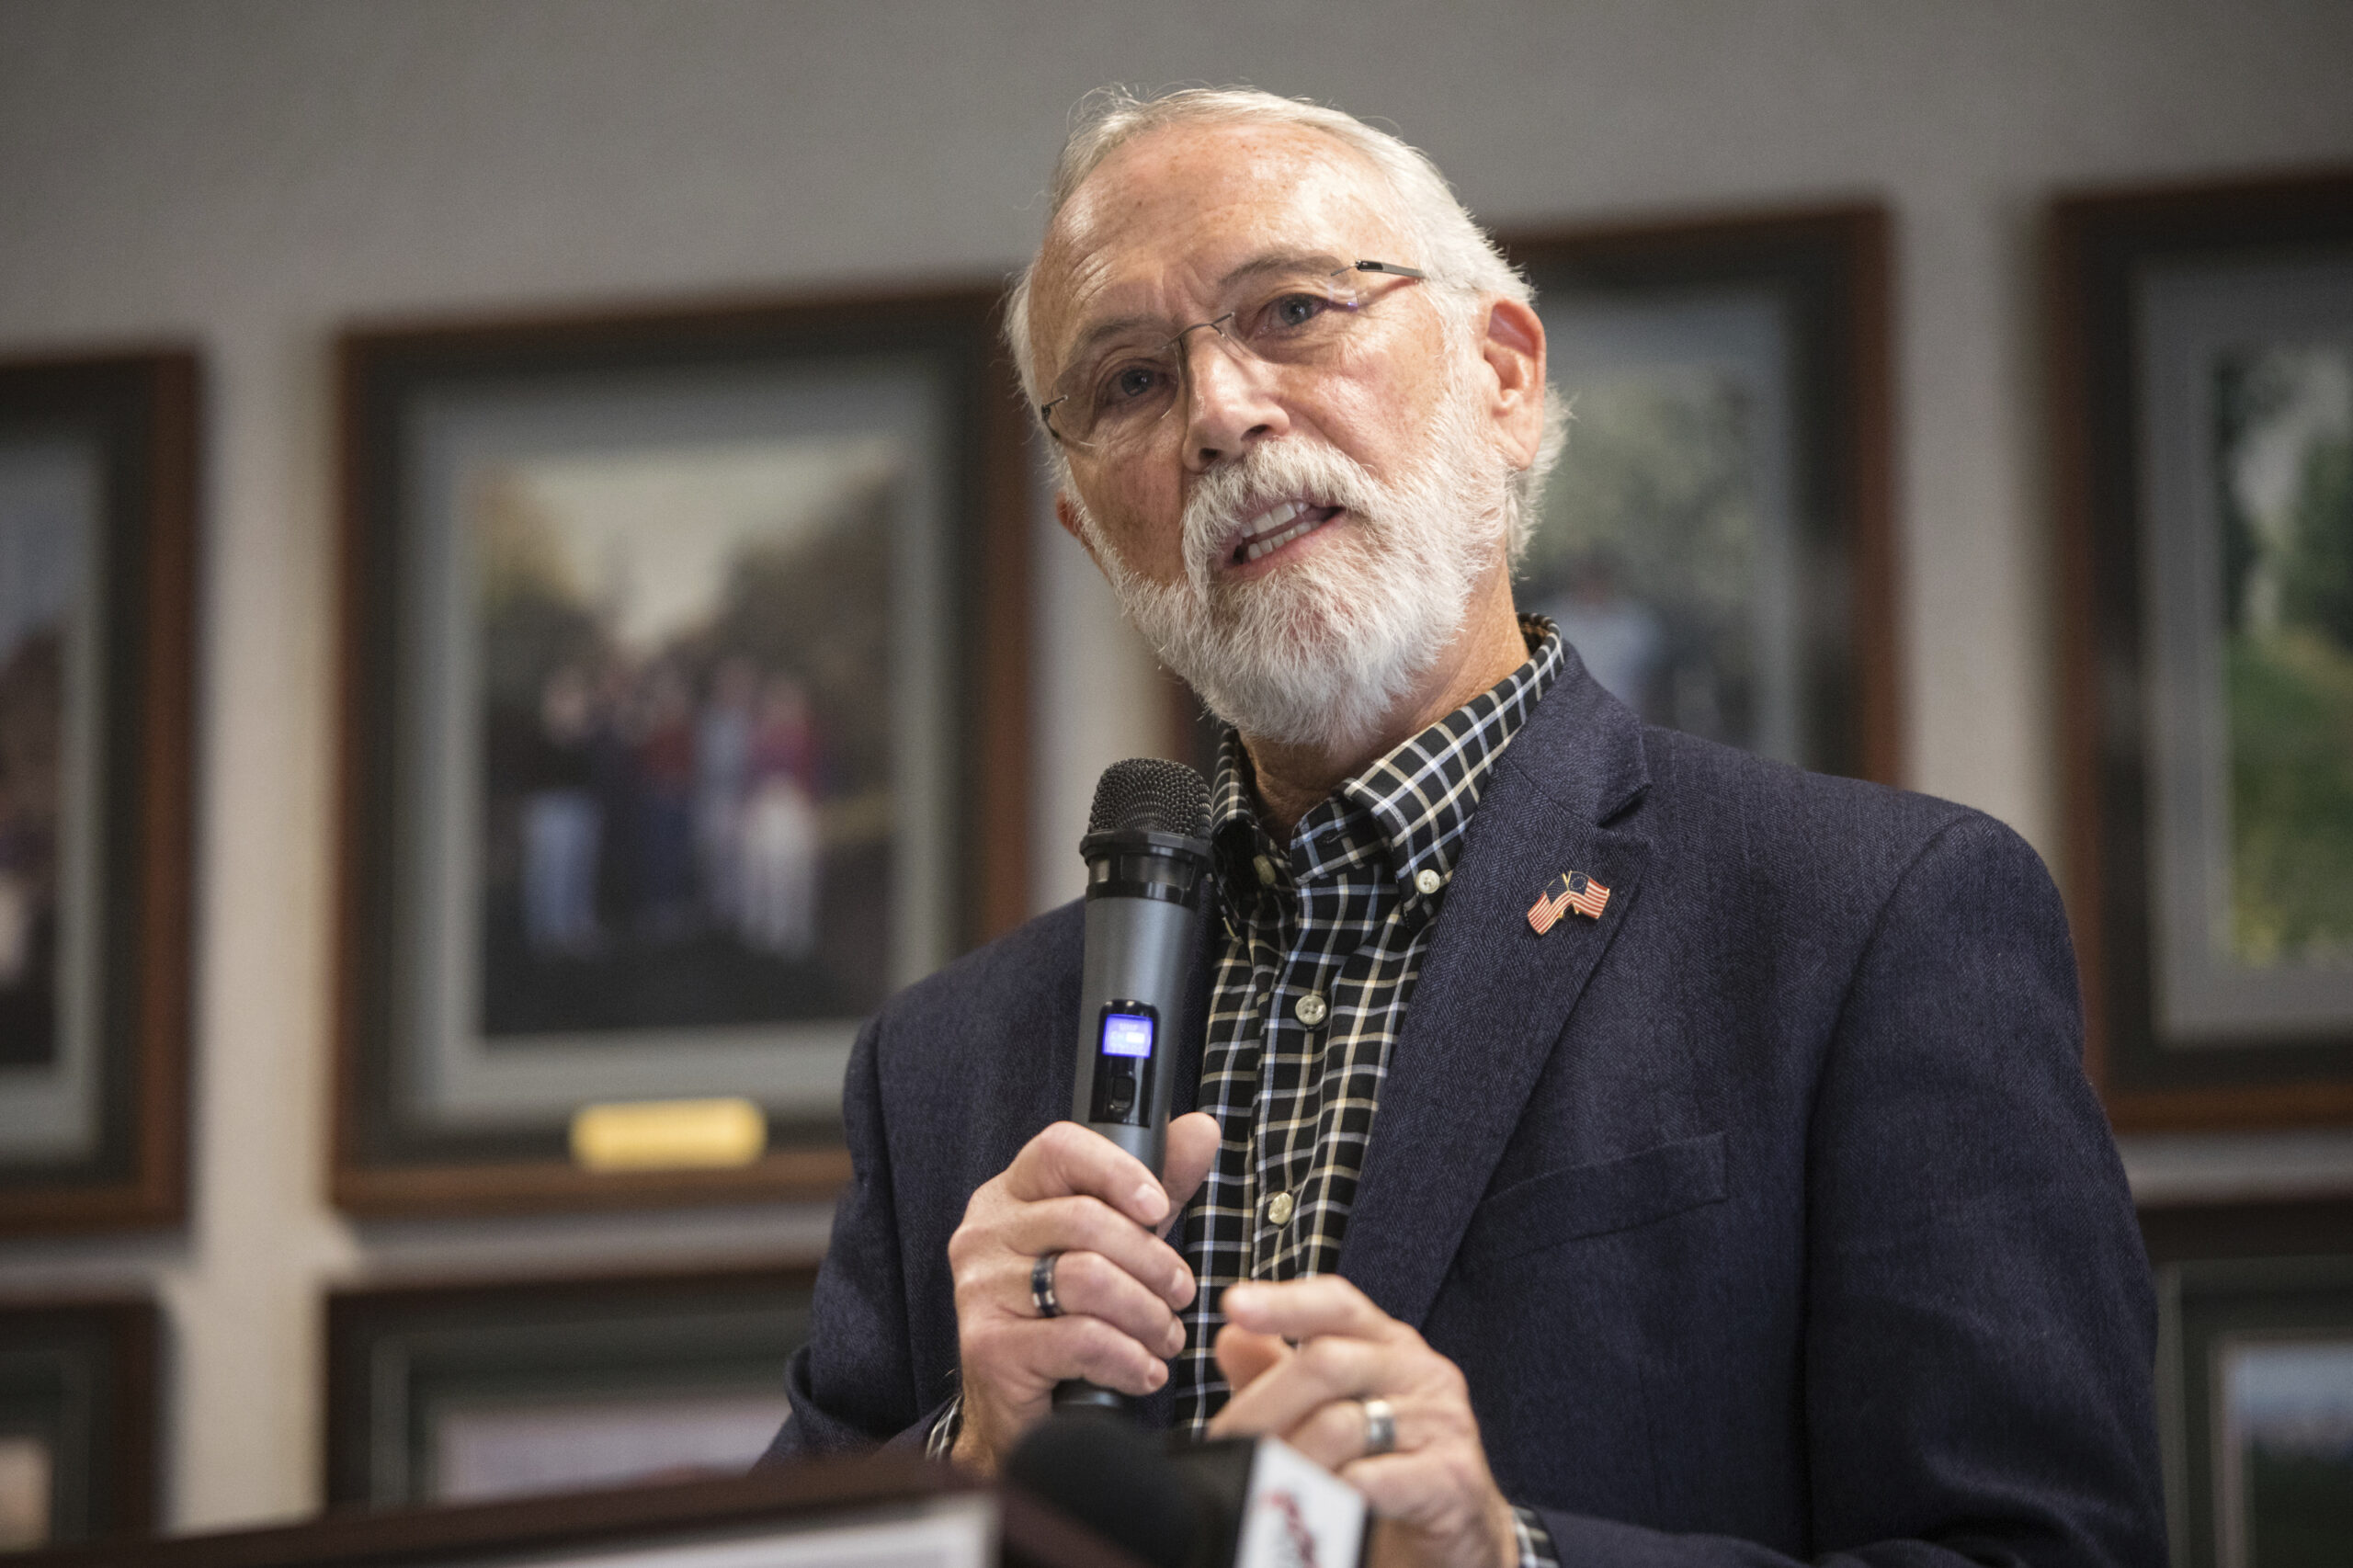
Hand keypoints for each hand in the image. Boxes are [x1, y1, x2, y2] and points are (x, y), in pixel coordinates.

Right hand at [946, 1111, 1219, 1472]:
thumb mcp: (1118, 1243)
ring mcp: (979, 1290)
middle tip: (1181, 1293)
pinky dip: (1128, 1358)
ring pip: (1086, 1279)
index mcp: (1010, 1196)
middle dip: (1152, 1260)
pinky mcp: (988, 1347)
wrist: (1024, 1416)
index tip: (1158, 1207)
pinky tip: (1144, 1371)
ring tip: (1166, 1337)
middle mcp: (984, 1234)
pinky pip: (1079, 1338)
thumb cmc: (1071, 1318)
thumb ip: (1157, 1185)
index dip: (1117, 1170)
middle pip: (1084, 1219)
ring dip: (1146, 1314)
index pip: (1059, 1148)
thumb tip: (1200, 1129)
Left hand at [1208, 1277, 1517, 1567]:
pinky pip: (1376, 1480)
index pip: (1337, 1303)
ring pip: (1343, 1424)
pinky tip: (1313, 1506)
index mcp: (1389, 1345)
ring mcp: (1443, 1422)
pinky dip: (1332, 1494)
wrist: (1461, 1539)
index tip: (1233, 1305)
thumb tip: (1231, 1337)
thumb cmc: (1389, 1469)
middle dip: (1262, 1405)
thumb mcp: (1331, 1413)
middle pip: (1327, 1362)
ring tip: (1260, 1482)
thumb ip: (1280, 1375)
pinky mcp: (1453, 1478)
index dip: (1284, 1301)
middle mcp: (1421, 1372)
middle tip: (1224, 1443)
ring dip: (1288, 1458)